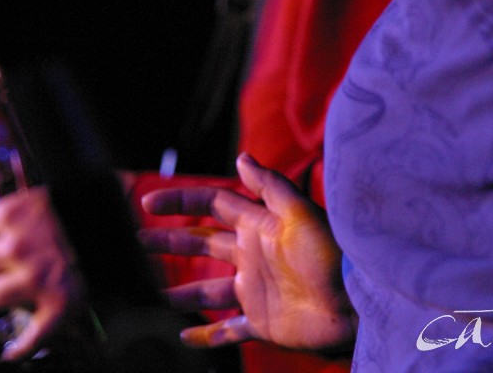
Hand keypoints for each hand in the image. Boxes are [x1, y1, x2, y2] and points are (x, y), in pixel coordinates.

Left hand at [0, 186, 87, 359]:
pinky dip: (24, 345)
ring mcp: (35, 278)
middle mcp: (18, 246)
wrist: (134, 218)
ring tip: (20, 288)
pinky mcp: (57, 305)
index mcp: (16, 212)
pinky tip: (20, 346)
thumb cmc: (94, 202)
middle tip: (6, 264)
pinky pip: (29, 338)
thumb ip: (27, 207)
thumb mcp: (56, 192)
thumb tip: (11, 216)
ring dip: (3, 294)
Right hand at [141, 153, 356, 351]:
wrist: (357, 302)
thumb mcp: (300, 212)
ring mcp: (256, 289)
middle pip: (202, 244)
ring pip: (207, 288)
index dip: (181, 202)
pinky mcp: (263, 322)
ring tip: (149, 290)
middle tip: (135, 242)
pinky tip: (183, 335)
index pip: (213, 205)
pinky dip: (206, 336)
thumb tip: (241, 157)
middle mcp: (252, 254)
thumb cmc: (332, 253)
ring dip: (179, 288)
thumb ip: (270, 186)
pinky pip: (228, 330)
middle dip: (170, 240)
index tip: (148, 202)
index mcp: (259, 224)